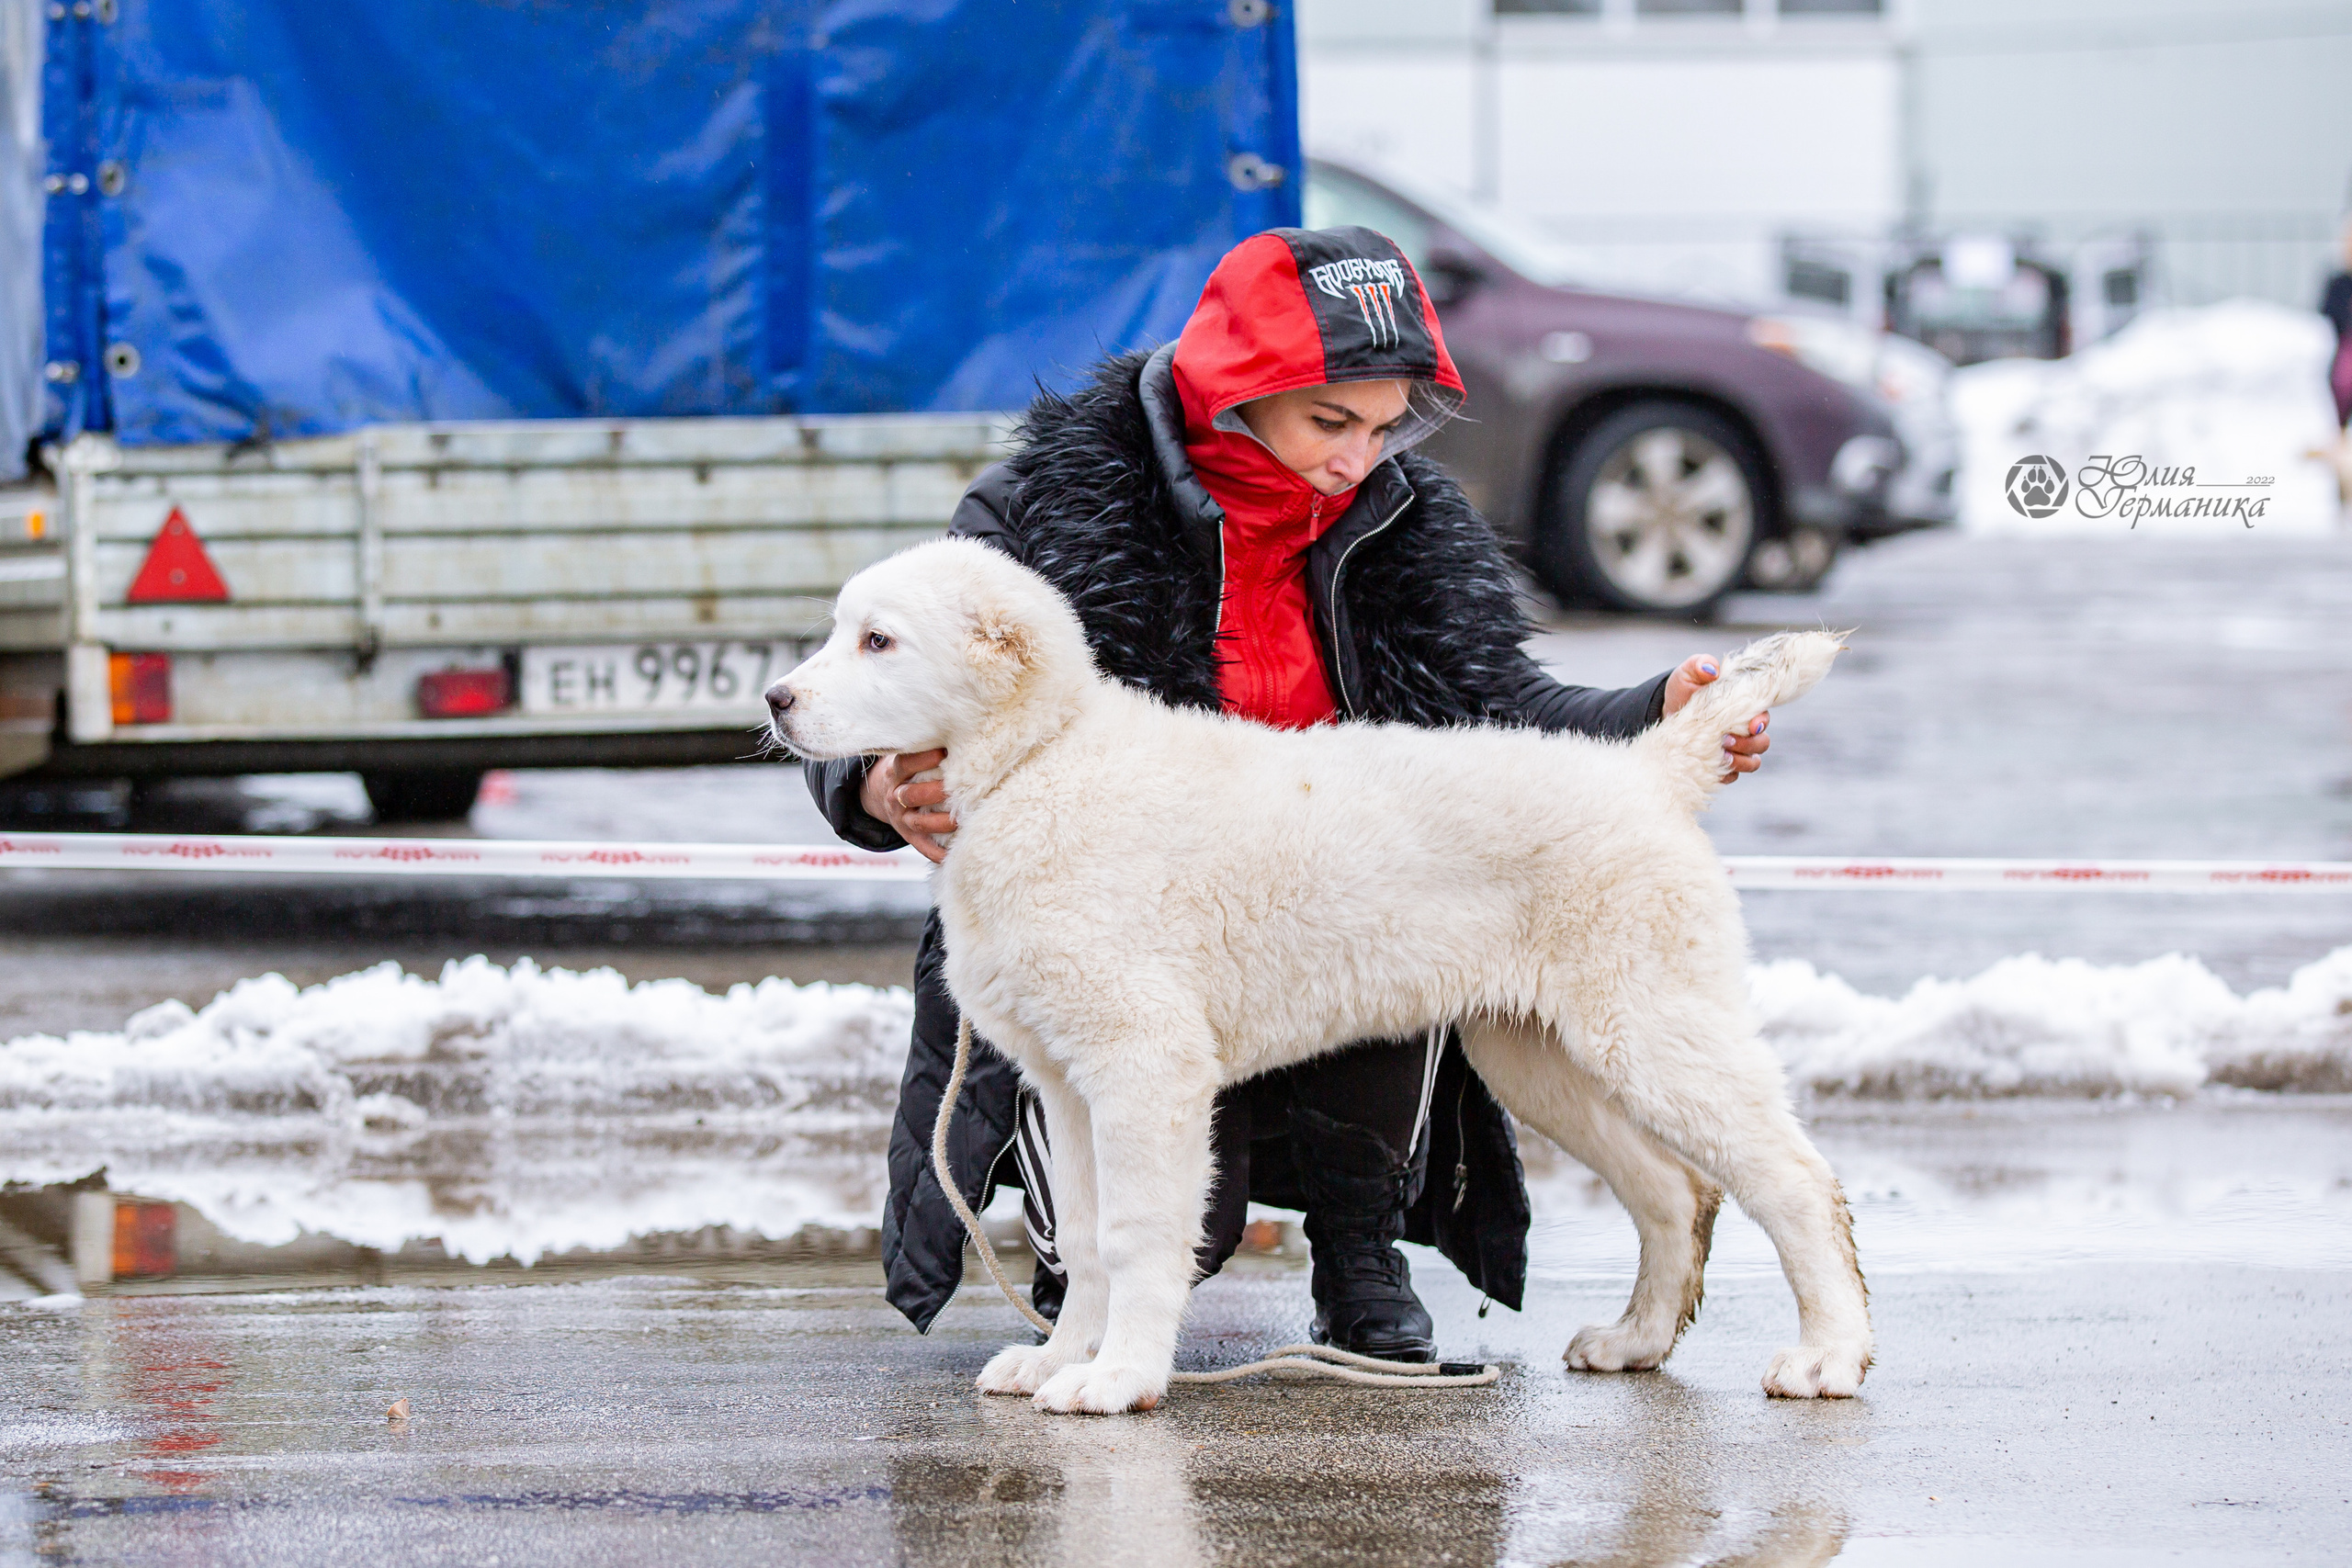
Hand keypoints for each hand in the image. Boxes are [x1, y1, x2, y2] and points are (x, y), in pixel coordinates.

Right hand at [860, 748, 954, 862]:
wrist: (882, 795)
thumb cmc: (907, 771)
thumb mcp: (906, 757)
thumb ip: (923, 749)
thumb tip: (958, 729)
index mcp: (894, 773)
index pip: (905, 764)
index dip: (922, 759)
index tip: (943, 753)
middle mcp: (894, 795)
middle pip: (911, 795)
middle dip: (933, 792)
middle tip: (956, 790)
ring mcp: (900, 817)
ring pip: (919, 822)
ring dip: (940, 822)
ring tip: (960, 820)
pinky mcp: (908, 834)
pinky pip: (921, 845)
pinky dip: (935, 852)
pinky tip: (951, 855)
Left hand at [1661, 654, 1769, 783]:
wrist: (1667, 714)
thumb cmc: (1684, 691)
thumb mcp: (1688, 674)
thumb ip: (1699, 665)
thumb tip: (1711, 669)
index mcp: (1744, 707)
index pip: (1763, 717)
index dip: (1761, 722)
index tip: (1750, 725)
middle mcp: (1745, 730)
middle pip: (1762, 743)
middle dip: (1748, 744)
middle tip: (1725, 739)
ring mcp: (1735, 750)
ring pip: (1752, 762)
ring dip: (1740, 761)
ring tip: (1719, 754)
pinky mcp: (1722, 766)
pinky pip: (1733, 776)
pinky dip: (1725, 774)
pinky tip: (1710, 768)